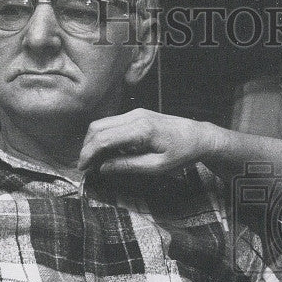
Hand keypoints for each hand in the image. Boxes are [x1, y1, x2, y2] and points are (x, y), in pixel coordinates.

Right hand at [78, 108, 223, 175]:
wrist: (199, 136)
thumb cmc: (182, 153)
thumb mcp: (157, 166)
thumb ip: (127, 165)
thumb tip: (102, 168)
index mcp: (141, 129)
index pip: (103, 138)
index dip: (88, 154)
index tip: (82, 168)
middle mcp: (135, 116)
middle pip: (98, 127)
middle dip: (87, 147)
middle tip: (86, 167)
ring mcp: (135, 113)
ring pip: (103, 123)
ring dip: (94, 142)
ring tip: (96, 162)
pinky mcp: (137, 114)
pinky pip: (113, 124)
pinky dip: (105, 137)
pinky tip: (109, 153)